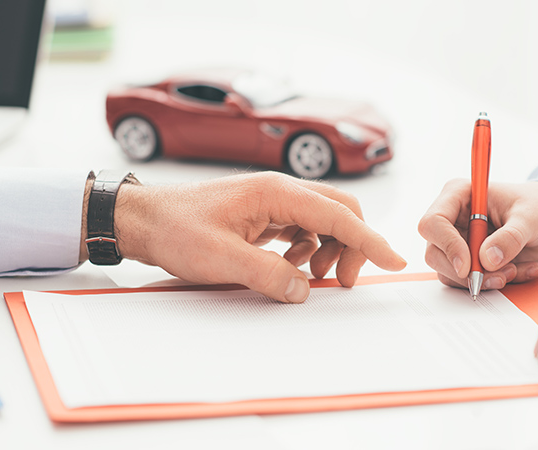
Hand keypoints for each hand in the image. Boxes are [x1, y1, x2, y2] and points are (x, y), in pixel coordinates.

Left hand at [110, 172, 405, 302]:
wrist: (143, 219)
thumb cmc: (175, 229)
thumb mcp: (221, 258)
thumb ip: (269, 274)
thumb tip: (305, 289)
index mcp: (276, 192)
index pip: (339, 215)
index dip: (370, 241)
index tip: (394, 261)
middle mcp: (280, 191)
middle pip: (339, 212)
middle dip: (351, 246)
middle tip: (340, 282)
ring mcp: (272, 201)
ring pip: (322, 221)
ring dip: (328, 249)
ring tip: (311, 276)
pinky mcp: (263, 213)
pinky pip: (301, 228)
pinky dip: (307, 248)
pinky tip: (291, 265)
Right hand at [418, 179, 537, 290]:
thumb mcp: (531, 217)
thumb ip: (510, 237)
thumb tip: (487, 260)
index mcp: (458, 196)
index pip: (433, 222)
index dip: (448, 246)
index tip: (469, 266)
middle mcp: (452, 219)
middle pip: (435, 252)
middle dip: (466, 271)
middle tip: (500, 275)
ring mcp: (458, 241)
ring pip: (449, 271)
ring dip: (483, 280)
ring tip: (515, 271)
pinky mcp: (469, 260)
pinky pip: (469, 280)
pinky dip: (494, 283)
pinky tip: (520, 271)